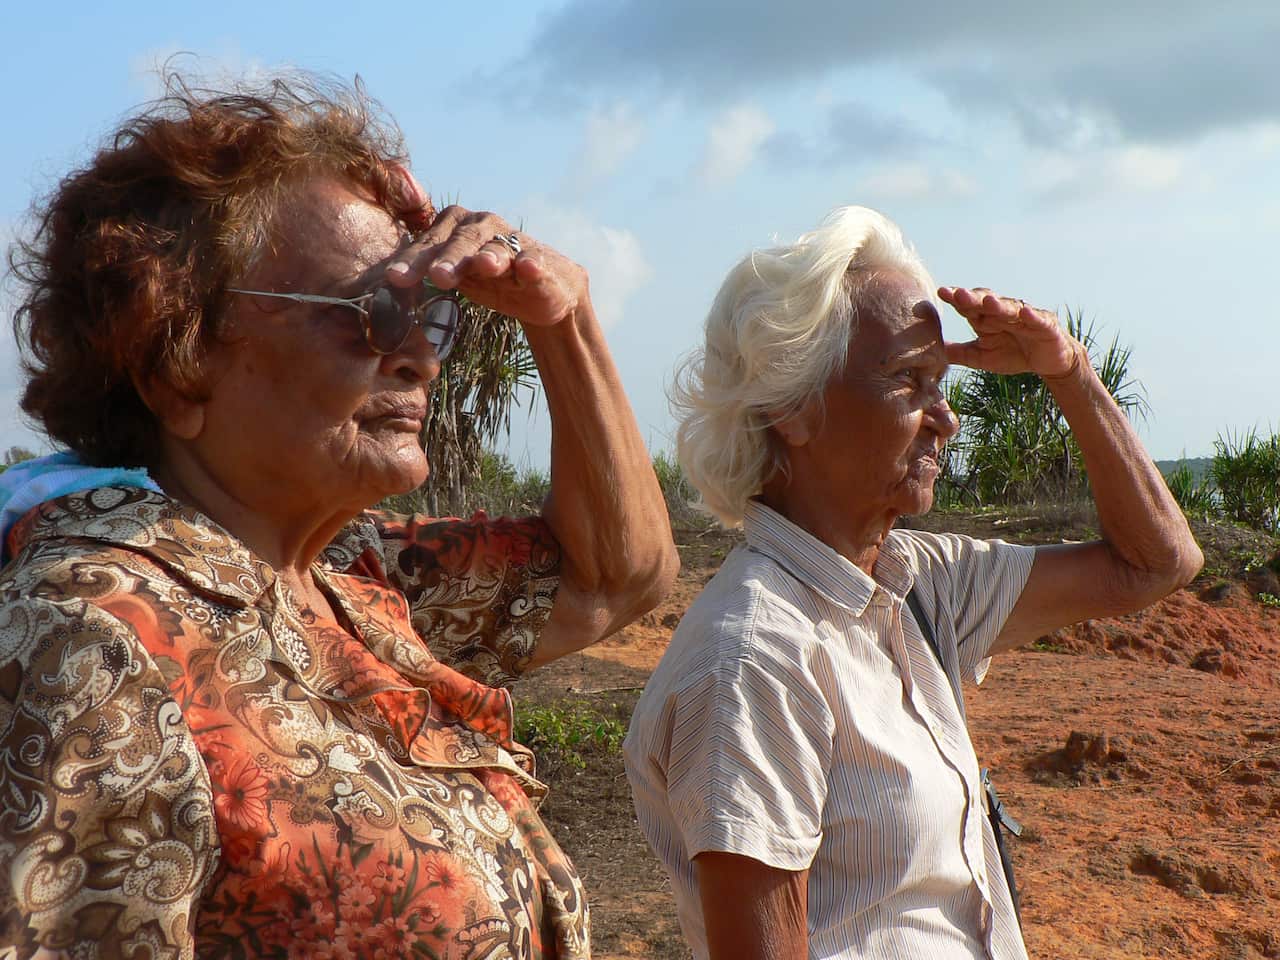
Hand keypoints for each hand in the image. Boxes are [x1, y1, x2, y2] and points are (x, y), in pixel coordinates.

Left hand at [383, 179, 587, 327]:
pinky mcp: (539, 261)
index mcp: (454, 228)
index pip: (428, 244)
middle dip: (448, 258)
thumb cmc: (489, 277)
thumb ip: (424, 266)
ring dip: (491, 256)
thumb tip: (382, 276)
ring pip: (498, 248)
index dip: (412, 260)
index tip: (395, 278)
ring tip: (485, 266)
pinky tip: (528, 269)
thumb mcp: (455, 271)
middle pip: (461, 242)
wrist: (542, 287)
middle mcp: (482, 227)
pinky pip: (534, 261)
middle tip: (436, 276)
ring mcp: (512, 242)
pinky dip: (531, 264)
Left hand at [939, 286, 1081, 378]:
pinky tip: (1026, 314)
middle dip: (972, 298)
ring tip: (988, 301)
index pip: (968, 306)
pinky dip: (1033, 317)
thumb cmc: (1012, 354)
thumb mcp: (981, 357)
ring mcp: (1025, 317)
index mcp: (985, 319)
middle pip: (986, 302)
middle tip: (958, 294)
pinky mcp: (1046, 326)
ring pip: (1010, 308)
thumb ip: (958, 353)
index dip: (956, 299)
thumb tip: (929, 353)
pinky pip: (1039, 320)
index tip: (942, 292)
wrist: (1048, 362)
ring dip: (1000, 304)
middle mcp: (1003, 313)